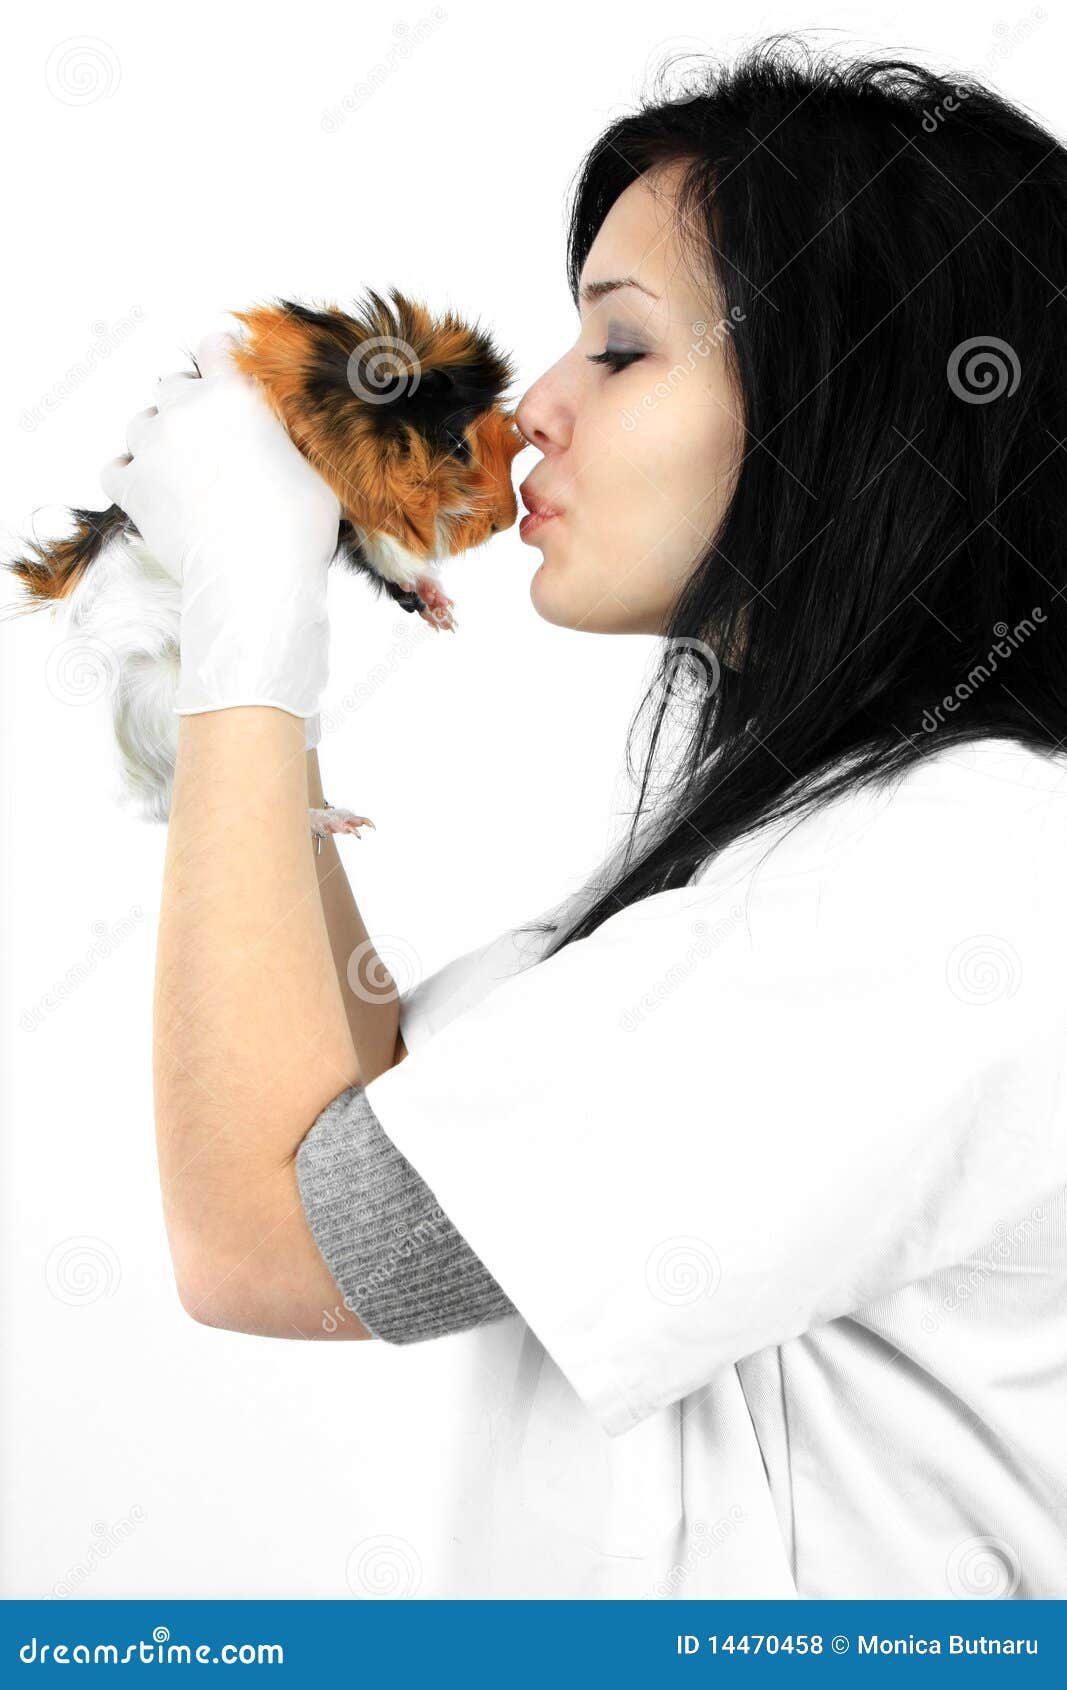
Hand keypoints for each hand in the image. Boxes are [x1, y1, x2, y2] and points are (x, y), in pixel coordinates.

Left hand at [100, 329, 341, 719]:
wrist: (257, 576)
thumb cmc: (298, 528)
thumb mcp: (314, 467)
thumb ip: (286, 436)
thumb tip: (289, 436)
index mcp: (235, 394)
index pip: (214, 346)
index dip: (219, 359)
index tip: (223, 376)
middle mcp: (187, 409)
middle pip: (171, 384)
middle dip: (187, 406)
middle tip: (208, 440)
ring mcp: (153, 447)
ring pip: (139, 424)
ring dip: (157, 440)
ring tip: (180, 471)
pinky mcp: (131, 487)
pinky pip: (113, 469)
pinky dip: (128, 477)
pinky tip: (150, 490)